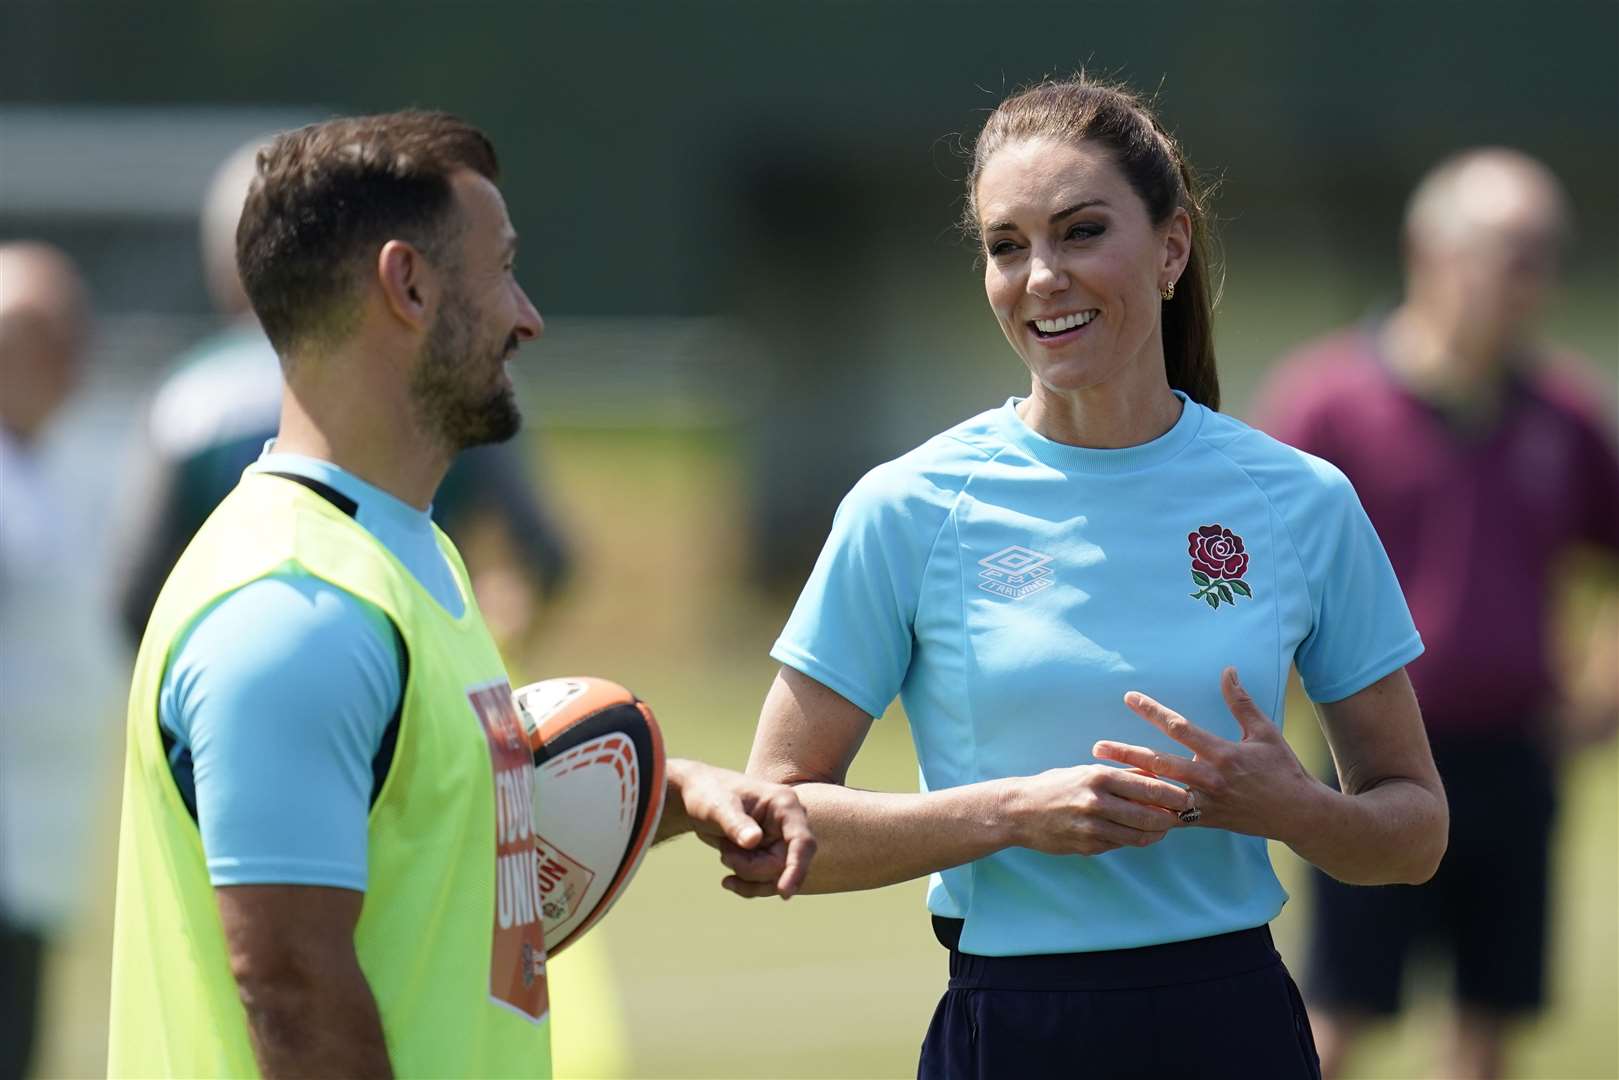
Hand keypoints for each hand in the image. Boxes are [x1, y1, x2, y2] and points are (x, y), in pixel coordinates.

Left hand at [661, 758, 816, 898]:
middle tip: (724, 853)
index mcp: (785, 805)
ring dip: (745, 874)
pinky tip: (728, 881)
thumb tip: (754, 840)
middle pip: (782, 866)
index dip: (797, 867)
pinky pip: (766, 883)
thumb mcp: (718, 807)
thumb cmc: (710, 794)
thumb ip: (735, 823)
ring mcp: (782, 842)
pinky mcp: (772, 856)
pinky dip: (746, 886)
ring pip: (774, 878)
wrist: (700, 798)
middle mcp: (789, 825)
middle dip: (751, 868)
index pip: (802, 841)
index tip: (784, 893)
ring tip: (725, 852)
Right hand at [1004, 762, 1189, 856]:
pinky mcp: (1087, 846)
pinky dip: (1134, 840)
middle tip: (1184, 816)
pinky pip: (1120, 844)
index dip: (1173, 794)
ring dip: (1156, 833)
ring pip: (1138, 835)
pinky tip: (1140, 835)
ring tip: (1164, 827)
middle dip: (1171, 817)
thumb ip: (1121, 775)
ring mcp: (1091, 827)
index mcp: (1098, 776)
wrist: (1019, 811)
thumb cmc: (1055, 786)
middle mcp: (1096, 801)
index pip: (1147, 786)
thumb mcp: (1086, 772)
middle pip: (1148, 814)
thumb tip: (1155, 775)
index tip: (1188, 796)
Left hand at [1092, 667, 1317, 841]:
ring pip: (1160, 794)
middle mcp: (1209, 778)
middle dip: (1126, 755)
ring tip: (1104, 778)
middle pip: (1159, 764)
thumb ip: (1241, 702)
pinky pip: (1172, 819)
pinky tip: (1127, 810)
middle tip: (1097, 748)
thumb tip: (1228, 670)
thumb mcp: (1265, 732)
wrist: (1298, 813)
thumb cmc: (1282, 769)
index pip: (1179, 727)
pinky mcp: (1206, 820)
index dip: (1152, 710)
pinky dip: (1150, 815)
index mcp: (1221, 753)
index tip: (1129, 697)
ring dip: (1132, 786)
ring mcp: (1206, 802)